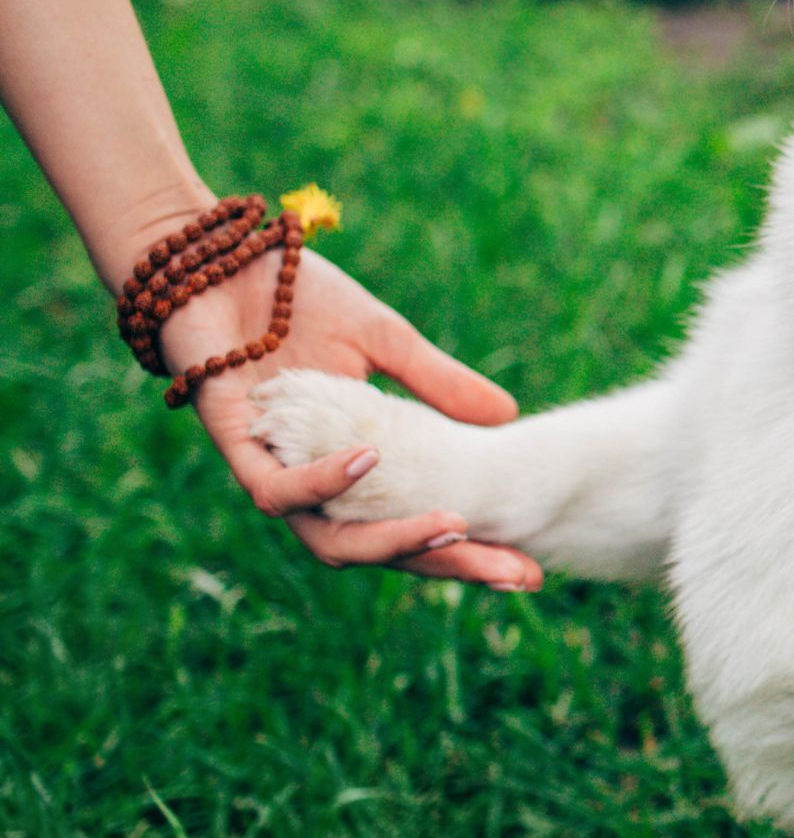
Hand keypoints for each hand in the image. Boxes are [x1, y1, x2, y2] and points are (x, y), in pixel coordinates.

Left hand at [157, 240, 543, 589]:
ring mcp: (275, 475)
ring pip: (333, 542)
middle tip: (516, 575)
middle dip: (453, 564)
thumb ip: (437, 383)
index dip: (470, 550)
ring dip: (395, 541)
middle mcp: (317, 486)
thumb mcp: (384, 339)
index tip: (531, 568)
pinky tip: (371, 458)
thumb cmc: (295, 300)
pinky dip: (326, 480)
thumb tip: (509, 415)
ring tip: (456, 525)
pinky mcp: (236, 452)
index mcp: (353, 467)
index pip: (417, 524)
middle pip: (386, 550)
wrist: (219, 262)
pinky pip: (279, 492)